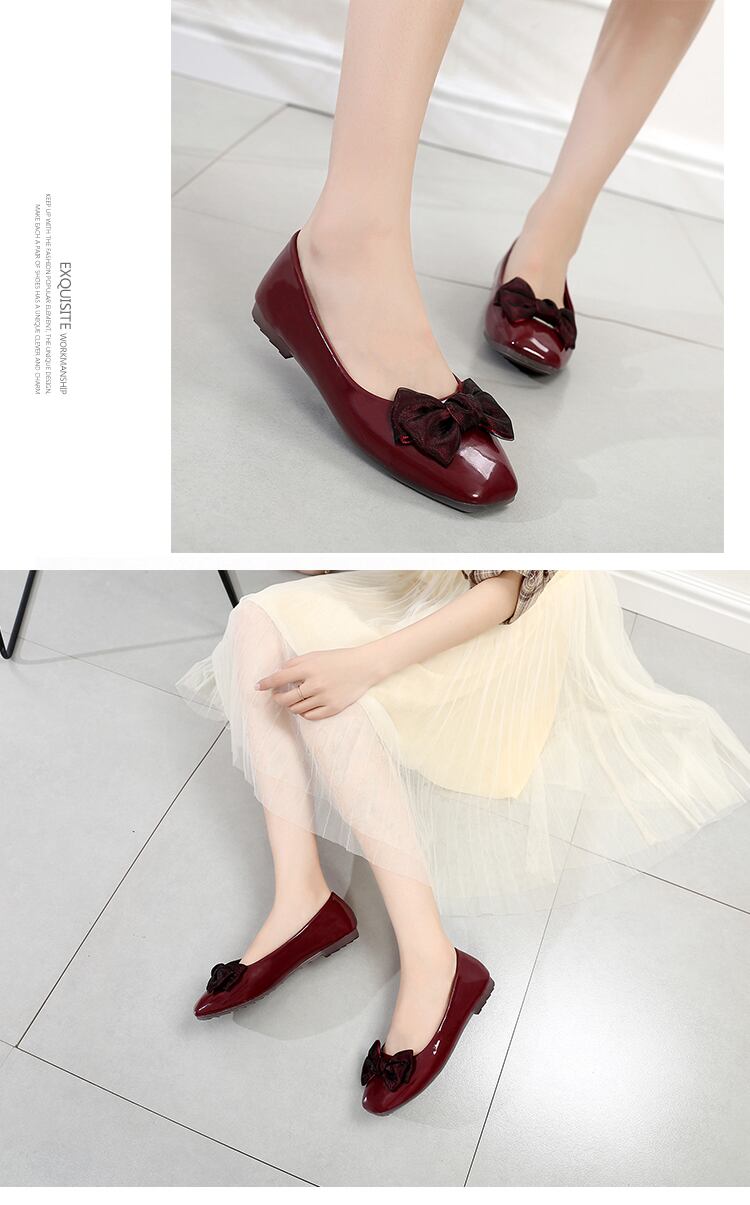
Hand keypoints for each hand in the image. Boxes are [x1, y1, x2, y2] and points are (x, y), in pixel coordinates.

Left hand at [256, 646, 380, 720]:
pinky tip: (305, 706)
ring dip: (291, 705)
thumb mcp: (315, 655)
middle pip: (285, 699)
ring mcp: (324, 697)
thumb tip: (278, 672)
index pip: (279, 678)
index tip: (257, 687)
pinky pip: (310, 716)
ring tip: (294, 699)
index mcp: (308, 668)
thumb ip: (295, 663)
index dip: (265, 683)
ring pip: (296, 709)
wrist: (364, 666)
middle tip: (277, 696)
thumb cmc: (338, 658)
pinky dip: (304, 713)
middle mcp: (314, 684)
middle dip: (277, 698)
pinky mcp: (333, 708)